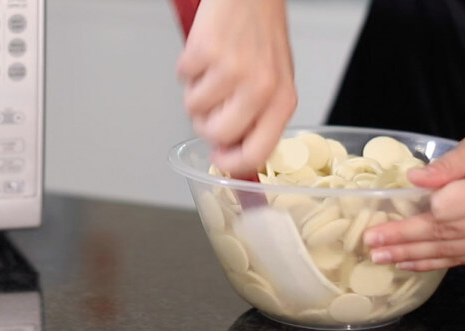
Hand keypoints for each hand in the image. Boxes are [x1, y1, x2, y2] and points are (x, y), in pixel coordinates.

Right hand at [177, 0, 296, 175]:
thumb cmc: (263, 33)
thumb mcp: (276, 80)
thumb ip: (259, 116)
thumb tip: (231, 149)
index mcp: (283, 100)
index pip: (256, 153)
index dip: (231, 163)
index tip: (219, 158)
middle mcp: (261, 88)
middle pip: (218, 136)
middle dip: (205, 125)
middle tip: (211, 106)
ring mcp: (232, 71)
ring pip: (193, 109)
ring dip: (196, 91)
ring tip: (212, 70)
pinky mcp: (206, 52)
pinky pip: (182, 78)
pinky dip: (187, 68)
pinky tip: (204, 54)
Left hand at [363, 127, 464, 270]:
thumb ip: (448, 164)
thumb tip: (414, 179)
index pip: (451, 206)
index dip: (421, 209)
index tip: (388, 209)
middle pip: (445, 232)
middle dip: (403, 239)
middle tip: (371, 242)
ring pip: (450, 250)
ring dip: (411, 255)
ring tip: (379, 256)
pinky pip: (461, 259)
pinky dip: (432, 262)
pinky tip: (407, 263)